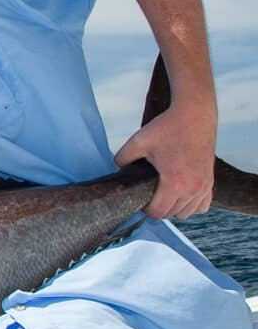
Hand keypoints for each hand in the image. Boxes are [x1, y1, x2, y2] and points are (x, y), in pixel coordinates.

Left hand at [114, 99, 215, 219]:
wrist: (195, 115)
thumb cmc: (167, 128)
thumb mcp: (138, 141)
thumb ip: (122, 158)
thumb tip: (118, 169)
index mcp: (175, 183)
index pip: (158, 212)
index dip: (145, 210)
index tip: (139, 200)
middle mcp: (193, 189)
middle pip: (172, 214)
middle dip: (158, 209)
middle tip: (147, 195)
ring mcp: (204, 186)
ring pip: (187, 212)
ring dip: (174, 208)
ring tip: (162, 195)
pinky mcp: (210, 181)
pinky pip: (203, 205)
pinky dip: (191, 205)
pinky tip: (180, 195)